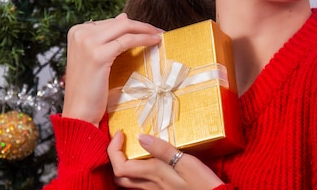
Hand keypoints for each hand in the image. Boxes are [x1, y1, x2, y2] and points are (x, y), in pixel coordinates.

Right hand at [62, 13, 161, 125]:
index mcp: (77, 31)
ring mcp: (88, 43)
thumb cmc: (88, 88)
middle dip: (141, 25)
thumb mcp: (96, 56)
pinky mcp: (98, 54)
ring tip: (159, 35)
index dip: (131, 24)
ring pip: (125, 27)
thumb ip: (107, 36)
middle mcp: (80, 33)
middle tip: (158, 31)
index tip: (147, 29)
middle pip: (118, 22)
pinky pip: (128, 41)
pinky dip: (144, 39)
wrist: (79, 113)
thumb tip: (123, 16)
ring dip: (146, 30)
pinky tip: (155, 42)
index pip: (110, 22)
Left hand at [108, 131, 223, 189]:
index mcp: (154, 173)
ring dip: (124, 164)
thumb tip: (140, 137)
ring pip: (129, 181)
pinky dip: (137, 171)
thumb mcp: (186, 162)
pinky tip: (147, 160)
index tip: (121, 133)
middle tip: (123, 140)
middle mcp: (150, 184)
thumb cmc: (203, 183)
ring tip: (132, 148)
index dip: (113, 150)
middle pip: (119, 176)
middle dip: (115, 157)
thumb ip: (163, 150)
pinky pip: (141, 183)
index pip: (120, 166)